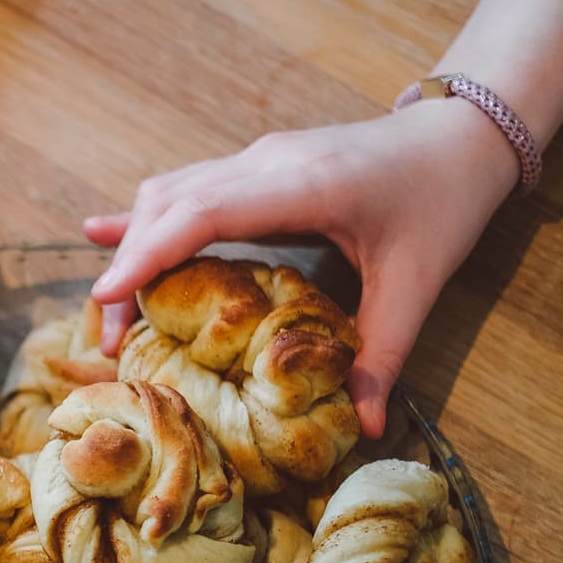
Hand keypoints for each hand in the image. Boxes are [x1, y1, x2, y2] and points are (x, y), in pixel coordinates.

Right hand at [83, 98, 519, 437]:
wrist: (461, 134)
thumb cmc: (443, 204)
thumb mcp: (417, 286)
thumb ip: (381, 356)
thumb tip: (362, 428)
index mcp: (304, 185)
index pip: (202, 212)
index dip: (146, 253)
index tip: (104, 299)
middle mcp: (268, 162)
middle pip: (169, 206)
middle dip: (128, 269)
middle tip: (109, 341)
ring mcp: (258, 157)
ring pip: (168, 192)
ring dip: (133, 245)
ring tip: (109, 311)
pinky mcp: (255, 164)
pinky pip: (185, 187)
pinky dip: (146, 219)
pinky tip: (101, 235)